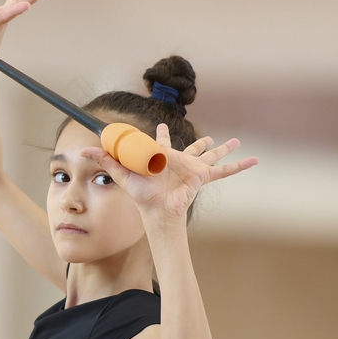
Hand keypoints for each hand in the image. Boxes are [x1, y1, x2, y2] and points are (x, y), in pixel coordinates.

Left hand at [81, 124, 258, 219]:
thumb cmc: (141, 194)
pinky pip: (224, 172)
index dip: (158, 135)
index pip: (159, 143)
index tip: (159, 128)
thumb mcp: (122, 172)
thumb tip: (83, 149)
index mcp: (161, 157)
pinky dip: (239, 166)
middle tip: (210, 137)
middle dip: (201, 143)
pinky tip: (254, 160)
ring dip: (224, 150)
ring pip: (211, 157)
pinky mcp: (202, 177)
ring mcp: (192, 170)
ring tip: (236, 141)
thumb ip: (104, 159)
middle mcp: (179, 162)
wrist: (158, 210)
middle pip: (192, 149)